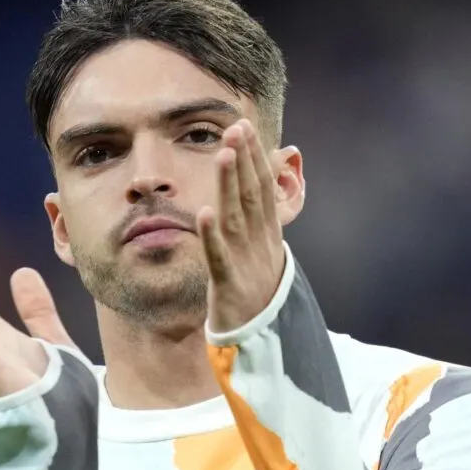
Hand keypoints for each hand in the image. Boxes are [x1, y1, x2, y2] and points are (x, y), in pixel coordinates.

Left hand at [197, 119, 286, 333]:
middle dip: (244, 161)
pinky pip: (218, 258)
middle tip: (236, 128)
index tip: (243, 128)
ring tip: (225, 155)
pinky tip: (203, 212)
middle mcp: (259, 244)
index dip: (254, 158)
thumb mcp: (264, 252)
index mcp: (267, 235)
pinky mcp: (229, 286)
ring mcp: (246, 264)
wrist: (263, 341)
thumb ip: (261, 219)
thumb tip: (267, 186)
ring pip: (236, 218)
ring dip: (230, 185)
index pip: (261, 188)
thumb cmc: (257, 292)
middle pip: (251, 196)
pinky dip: (211, 236)